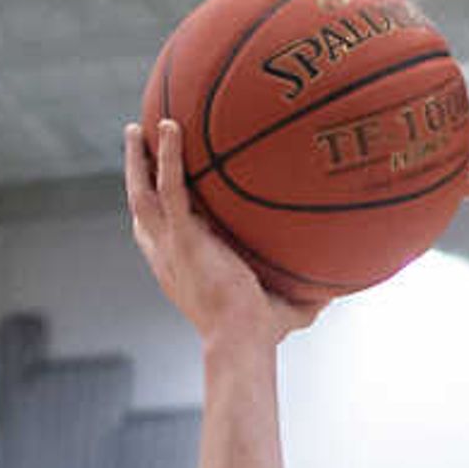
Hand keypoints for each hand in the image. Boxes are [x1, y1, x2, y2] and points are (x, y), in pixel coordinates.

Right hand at [124, 118, 317, 349]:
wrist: (242, 341)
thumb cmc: (259, 337)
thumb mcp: (281, 313)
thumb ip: (302, 300)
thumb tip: (333, 295)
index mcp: (179, 270)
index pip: (157, 236)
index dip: (153, 213)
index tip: (155, 188)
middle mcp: (166, 257)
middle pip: (141, 208)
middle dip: (135, 175)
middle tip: (135, 144)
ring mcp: (170, 247)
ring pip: (141, 194)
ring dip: (136, 159)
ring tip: (138, 127)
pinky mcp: (182, 238)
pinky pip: (169, 187)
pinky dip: (167, 156)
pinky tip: (171, 126)